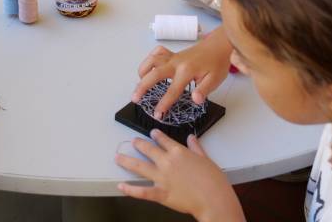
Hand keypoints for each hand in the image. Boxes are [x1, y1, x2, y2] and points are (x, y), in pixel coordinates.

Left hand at [116, 129, 243, 221]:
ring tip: (118, 157)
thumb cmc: (213, 180)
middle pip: (148, 149)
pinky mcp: (160, 194)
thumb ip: (196, 148)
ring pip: (139, 167)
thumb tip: (191, 138)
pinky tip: (121, 186)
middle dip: (139, 144)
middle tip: (133, 141)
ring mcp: (161, 178)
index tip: (152, 132)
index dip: (156, 135)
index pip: (164, 140)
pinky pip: (141, 191)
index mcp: (178, 152)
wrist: (213, 199)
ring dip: (127, 161)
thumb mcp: (206, 159)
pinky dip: (130, 189)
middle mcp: (167, 162)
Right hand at [131, 28, 231, 118]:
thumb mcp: (215, 80)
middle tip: (135, 98)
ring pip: (152, 61)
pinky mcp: (172, 54)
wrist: (219, 46)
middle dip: (142, 87)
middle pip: (154, 74)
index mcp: (187, 71)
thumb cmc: (217, 64)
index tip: (157, 114)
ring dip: (142, 71)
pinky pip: (156, 53)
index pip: (172, 90)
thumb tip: (195, 100)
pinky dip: (150, 60)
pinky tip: (148, 69)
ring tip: (139, 84)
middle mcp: (176, 62)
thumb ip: (203, 90)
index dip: (164, 104)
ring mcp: (173, 57)